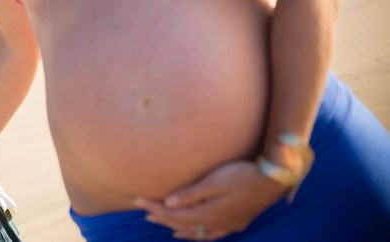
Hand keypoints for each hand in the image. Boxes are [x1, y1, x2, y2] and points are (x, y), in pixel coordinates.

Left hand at [135, 160, 286, 239]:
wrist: (274, 179)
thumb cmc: (243, 174)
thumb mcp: (215, 181)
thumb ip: (192, 194)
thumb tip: (168, 203)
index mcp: (208, 213)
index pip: (173, 214)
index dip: (154, 207)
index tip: (137, 199)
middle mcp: (216, 224)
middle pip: (181, 224)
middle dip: (160, 216)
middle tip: (141, 208)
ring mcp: (226, 226)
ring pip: (194, 232)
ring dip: (174, 226)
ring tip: (157, 220)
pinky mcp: (235, 223)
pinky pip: (209, 235)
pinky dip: (194, 234)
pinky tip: (188, 232)